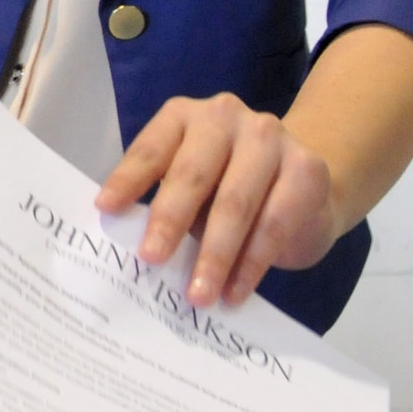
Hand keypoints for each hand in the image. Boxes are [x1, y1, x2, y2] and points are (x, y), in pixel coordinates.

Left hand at [95, 93, 341, 308]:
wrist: (306, 185)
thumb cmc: (229, 187)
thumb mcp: (192, 187)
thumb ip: (164, 201)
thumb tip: (131, 245)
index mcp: (185, 116)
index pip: (151, 148)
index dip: (128, 179)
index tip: (105, 210)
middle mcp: (225, 116)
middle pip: (193, 174)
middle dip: (169, 220)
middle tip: (150, 259)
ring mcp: (270, 138)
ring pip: (236, 203)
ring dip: (214, 255)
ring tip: (197, 295)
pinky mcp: (307, 169)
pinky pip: (275, 224)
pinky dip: (251, 264)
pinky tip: (235, 292)